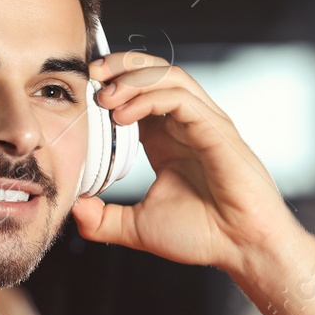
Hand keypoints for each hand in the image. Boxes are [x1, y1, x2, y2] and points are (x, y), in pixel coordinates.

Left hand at [67, 51, 307, 277]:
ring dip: (132, 78)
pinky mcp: (216, 129)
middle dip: (119, 66)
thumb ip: (103, 219)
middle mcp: (184, 124)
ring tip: (105, 96)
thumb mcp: (136, 227)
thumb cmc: (202, 234)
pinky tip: (125, 115)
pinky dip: (150, 97)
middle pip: (153, 71)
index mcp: (166, 138)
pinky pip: (182, 96)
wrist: (241, 248)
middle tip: (90, 75)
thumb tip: (73, 209)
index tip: (82, 93)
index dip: (110, 85)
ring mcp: (202, 123)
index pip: (138, 92)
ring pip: (168, 75)